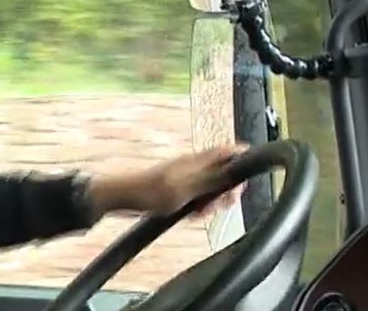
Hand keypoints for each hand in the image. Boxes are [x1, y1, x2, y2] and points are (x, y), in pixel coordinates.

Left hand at [85, 144, 248, 219]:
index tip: (244, 182)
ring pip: (212, 189)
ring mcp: (187, 177)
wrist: (123, 198)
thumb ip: (213, 178)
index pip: (229, 152)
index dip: (243, 161)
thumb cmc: (150, 192)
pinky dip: (199, 207)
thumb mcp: (188, 188)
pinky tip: (190, 214)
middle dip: (226, 192)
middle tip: (216, 204)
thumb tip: (236, 167)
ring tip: (199, 212)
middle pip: (224, 174)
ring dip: (211, 203)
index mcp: (198, 161)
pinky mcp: (179, 189)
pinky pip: (199, 198)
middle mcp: (194, 166)